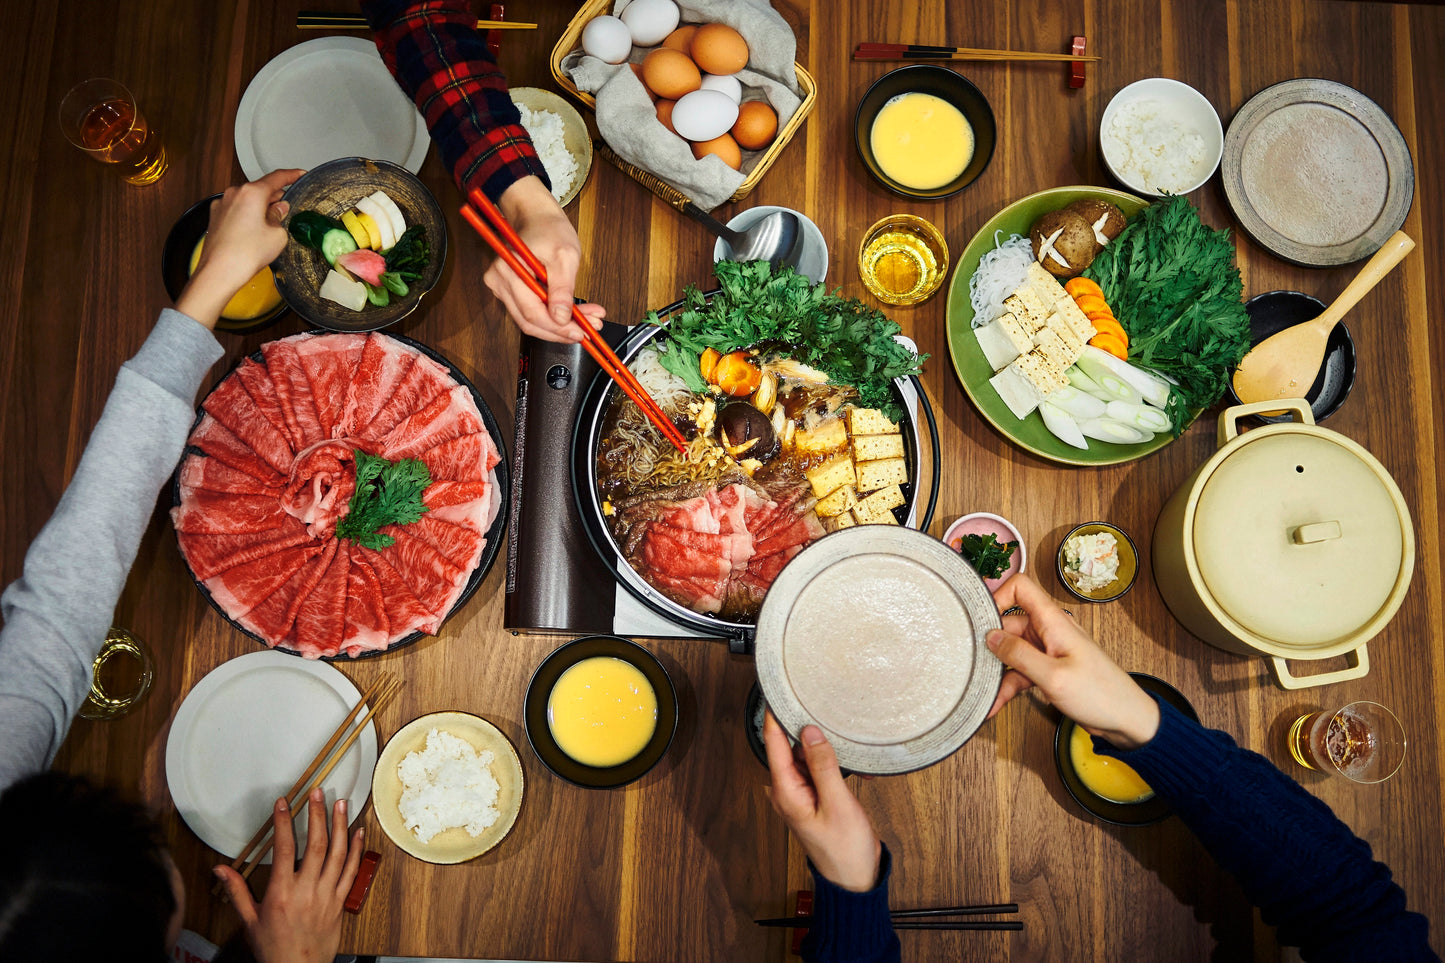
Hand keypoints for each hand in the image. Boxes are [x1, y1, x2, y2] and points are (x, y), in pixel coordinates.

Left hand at [177, 168, 303, 328]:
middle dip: (275, 197)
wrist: (219, 271)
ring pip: (248, 199)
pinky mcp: (215, 217)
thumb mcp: (277, 235)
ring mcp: (222, 204)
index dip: (292, 175)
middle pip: (260, 189)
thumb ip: (280, 217)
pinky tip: (254, 231)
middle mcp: (234, 194)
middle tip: (287, 209)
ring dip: (260, 207)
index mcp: (252, 193)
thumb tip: (279, 210)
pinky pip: (236, 210)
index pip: (277, 177)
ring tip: (270, 225)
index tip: (300, 174)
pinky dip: (247, 215)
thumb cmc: (245, 254)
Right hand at [214, 787, 364, 962]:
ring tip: (340, 803)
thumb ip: (236, 891)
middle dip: (317, 815)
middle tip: (317, 792)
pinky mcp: (340, 902)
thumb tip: (220, 869)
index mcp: (281, 893)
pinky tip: (359, 832)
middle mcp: (307, 891)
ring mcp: (327, 895)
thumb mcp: (249, 920)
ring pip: (338, 854)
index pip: (284, 849)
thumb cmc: (273, 949)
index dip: (284, 822)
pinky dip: (356, 850)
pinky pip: (352, 871)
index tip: (283, 802)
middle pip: (316, 845)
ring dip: (340, 826)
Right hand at [487, 176, 604, 342]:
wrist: (537, 217)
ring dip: (559, 325)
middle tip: (587, 330)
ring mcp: (502, 287)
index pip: (532, 313)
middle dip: (561, 330)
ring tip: (586, 322)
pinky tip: (572, 315)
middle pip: (530, 321)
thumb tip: (562, 318)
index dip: (558, 328)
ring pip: (531, 319)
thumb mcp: (564, 256)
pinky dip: (552, 316)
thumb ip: (562, 290)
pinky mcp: (509, 291)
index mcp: (509, 270)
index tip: (581, 332)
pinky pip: (530, 311)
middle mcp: (499, 281)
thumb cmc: (549, 230)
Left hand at [763, 711, 881, 892]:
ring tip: (844, 737)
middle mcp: (788, 791)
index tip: (776, 690)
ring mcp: (801, 794)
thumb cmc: (845, 849)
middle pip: (789, 746)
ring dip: (825, 748)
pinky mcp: (815, 797)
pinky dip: (834, 764)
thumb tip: (810, 732)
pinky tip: (853, 764)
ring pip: (807, 756)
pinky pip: (819, 770)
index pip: (772, 742)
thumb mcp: (837, 803)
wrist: (856, 879)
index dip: (773, 715)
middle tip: (820, 703)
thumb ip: (822, 765)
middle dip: (807, 727)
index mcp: (786, 792)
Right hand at [985, 573, 1159, 748]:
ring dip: (997, 672)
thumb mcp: (1053, 676)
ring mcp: (1049, 652)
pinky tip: (995, 703)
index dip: (998, 595)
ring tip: (983, 691)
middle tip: (972, 662)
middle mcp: (1050, 632)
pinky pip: (1020, 672)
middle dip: (990, 644)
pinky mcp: (1049, 671)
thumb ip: (1019, 655)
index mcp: (1054, 622)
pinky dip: (1008, 686)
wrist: (1126, 720)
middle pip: (1009, 624)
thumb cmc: (1101, 694)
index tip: (980, 617)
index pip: (1022, 588)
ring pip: (1012, 652)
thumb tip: (991, 637)